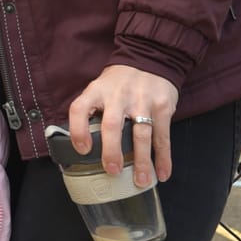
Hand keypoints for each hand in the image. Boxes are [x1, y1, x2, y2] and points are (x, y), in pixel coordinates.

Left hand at [67, 64, 179, 187]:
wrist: (150, 59)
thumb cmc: (119, 83)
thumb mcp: (99, 88)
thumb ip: (90, 111)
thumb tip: (80, 145)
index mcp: (96, 91)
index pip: (79, 109)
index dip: (77, 131)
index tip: (81, 150)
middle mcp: (118, 96)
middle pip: (112, 126)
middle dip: (112, 151)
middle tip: (111, 171)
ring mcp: (142, 102)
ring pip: (141, 135)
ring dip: (141, 161)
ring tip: (140, 180)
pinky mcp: (163, 108)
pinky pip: (163, 137)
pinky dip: (163, 157)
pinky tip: (162, 173)